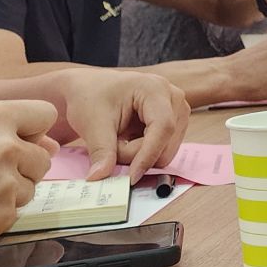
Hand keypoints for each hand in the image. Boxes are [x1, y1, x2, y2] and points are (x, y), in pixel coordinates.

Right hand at [0, 100, 57, 251]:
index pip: (46, 116)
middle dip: (22, 166)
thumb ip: (7, 130)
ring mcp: (4, 186)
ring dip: (8, 193)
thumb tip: (52, 145)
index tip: (17, 139)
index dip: (32, 130)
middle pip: (43, 158)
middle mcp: (5, 148)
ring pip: (30, 188)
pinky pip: (14, 214)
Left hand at [51, 68, 189, 181]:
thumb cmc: (91, 97)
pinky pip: (163, 151)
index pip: (163, 127)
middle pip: (165, 143)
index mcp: (155, 88)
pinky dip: (143, 153)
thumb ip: (101, 152)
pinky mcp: (175, 123)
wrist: (89, 90)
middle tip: (111, 147)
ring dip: (139, 155)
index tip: (131, 177)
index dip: (148, 155)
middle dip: (137, 155)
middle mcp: (173, 97)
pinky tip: (129, 139)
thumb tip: (99, 177)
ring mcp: (177, 110)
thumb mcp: (92, 124)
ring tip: (119, 140)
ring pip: (165, 151)